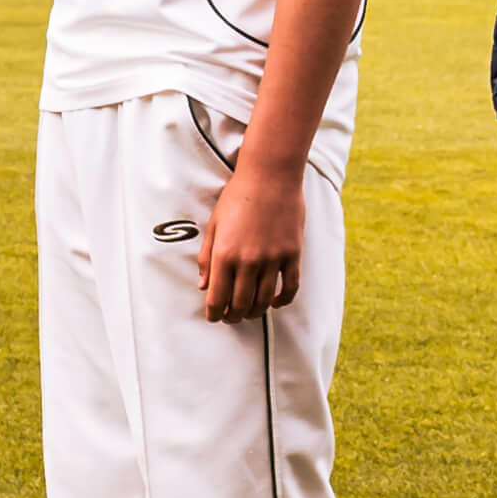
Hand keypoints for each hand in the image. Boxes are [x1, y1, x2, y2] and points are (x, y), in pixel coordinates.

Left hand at [196, 157, 303, 321]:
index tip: (214, 318)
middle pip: (241, 303)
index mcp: (224, 254)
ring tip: (250, 312)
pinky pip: (290, 287)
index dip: (215, 313)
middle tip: (231, 318)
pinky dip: (283, 300)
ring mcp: (272, 259)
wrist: (270, 178)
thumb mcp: (214, 226)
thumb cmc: (237, 199)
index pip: (218, 297)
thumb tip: (204, 287)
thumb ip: (207, 258)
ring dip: (256, 311)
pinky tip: (276, 303)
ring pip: (265, 300)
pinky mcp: (292, 255)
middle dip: (234, 316)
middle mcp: (248, 261)